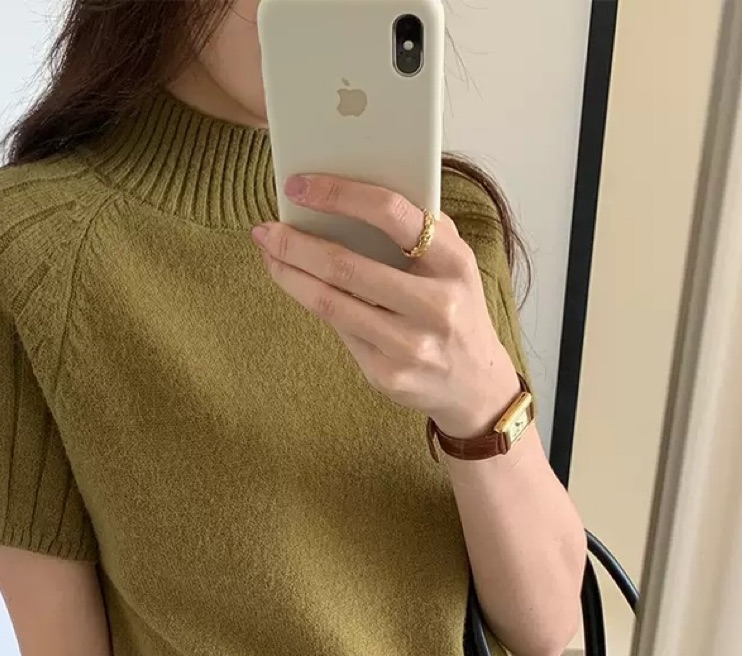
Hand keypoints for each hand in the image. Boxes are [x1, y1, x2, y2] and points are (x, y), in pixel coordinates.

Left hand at [252, 174, 519, 439]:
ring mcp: (410, 346)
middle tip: (265, 229)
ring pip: (331, 303)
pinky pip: (339, 331)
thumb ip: (417, 229)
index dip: (339, 195)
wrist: (476, 384)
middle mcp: (436, 306)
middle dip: (296, 244)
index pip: (391, 214)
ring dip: (290, 275)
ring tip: (270, 255)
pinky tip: (299, 286)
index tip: (300, 185)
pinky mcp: (387, 375)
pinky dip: (314, 304)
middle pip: (346, 266)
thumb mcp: (452, 263)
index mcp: (454, 262)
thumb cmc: (455, 307)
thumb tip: (343, 198)